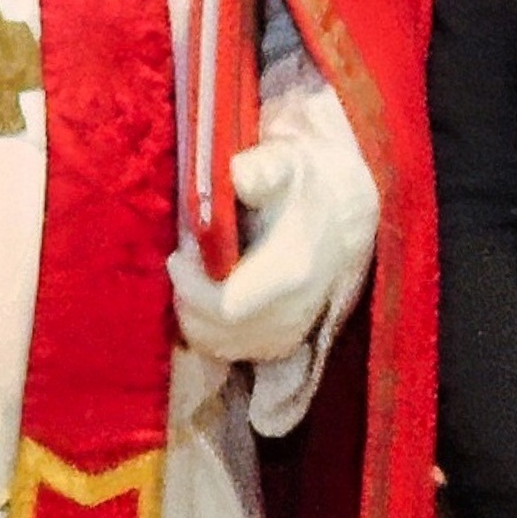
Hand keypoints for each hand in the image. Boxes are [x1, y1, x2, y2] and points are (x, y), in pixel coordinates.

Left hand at [175, 126, 377, 365]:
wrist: (339, 216)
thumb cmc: (301, 187)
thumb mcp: (285, 166)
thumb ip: (263, 170)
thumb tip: (239, 175)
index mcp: (292, 272)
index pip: (227, 306)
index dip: (191, 288)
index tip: (177, 256)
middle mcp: (292, 312)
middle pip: (215, 328)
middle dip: (186, 297)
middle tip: (184, 263)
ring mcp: (287, 334)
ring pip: (216, 344)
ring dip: (192, 313)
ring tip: (198, 276)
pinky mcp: (279, 345)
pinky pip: (227, 351)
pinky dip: (206, 328)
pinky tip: (209, 296)